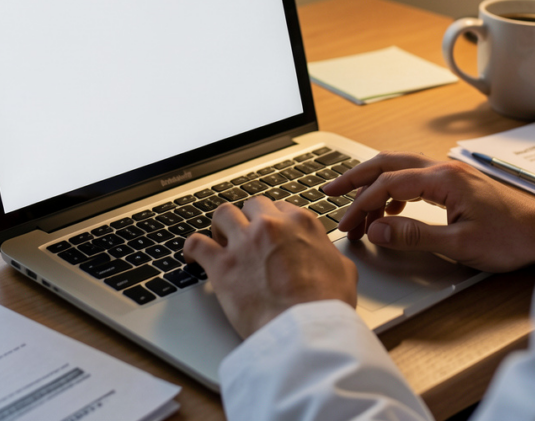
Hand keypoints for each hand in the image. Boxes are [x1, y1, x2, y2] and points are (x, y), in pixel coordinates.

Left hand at [182, 196, 357, 338]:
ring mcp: (244, 242)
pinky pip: (197, 243)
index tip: (270, 231)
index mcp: (301, 223)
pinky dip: (192, 247)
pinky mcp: (222, 265)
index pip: (281, 207)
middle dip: (249, 217)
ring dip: (221, 225)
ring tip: (220, 238)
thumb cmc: (326, 305)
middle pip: (252, 205)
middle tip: (247, 234)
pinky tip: (192, 254)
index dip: (273, 219)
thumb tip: (326, 255)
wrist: (305, 329)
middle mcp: (270, 226)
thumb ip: (329, 254)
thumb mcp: (343, 271)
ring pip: (223, 214)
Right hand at [323, 152, 534, 272]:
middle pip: (388, 163)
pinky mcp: (456, 183)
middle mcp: (443, 169)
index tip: (347, 224)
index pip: (388, 184)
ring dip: (373, 181)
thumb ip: (414, 235)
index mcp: (442, 179)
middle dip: (355, 177)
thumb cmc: (511, 237)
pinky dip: (394, 189)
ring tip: (352, 201)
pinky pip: (415, 177)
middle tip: (329, 191)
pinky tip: (391, 211)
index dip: (361, 204)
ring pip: (400, 167)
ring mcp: (450, 174)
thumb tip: (376, 230)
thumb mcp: (460, 243)